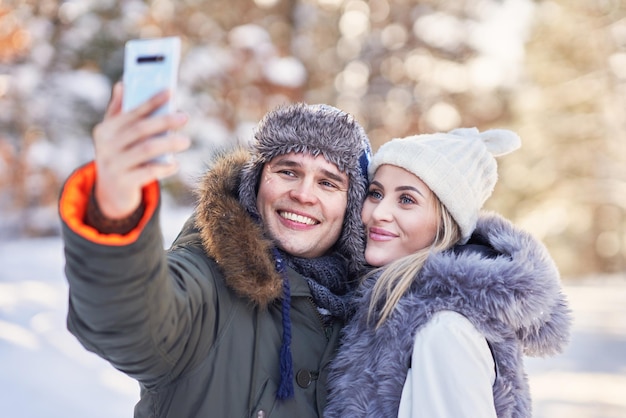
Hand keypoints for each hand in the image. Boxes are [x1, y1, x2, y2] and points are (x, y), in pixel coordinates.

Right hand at [92, 82, 190, 218]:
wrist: (110, 192)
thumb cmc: (119, 155)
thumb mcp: (114, 135)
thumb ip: (119, 111)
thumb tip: (123, 84)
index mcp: (106, 129)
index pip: (131, 112)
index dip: (151, 101)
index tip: (171, 92)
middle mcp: (106, 146)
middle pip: (140, 129)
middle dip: (164, 121)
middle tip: (184, 117)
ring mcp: (114, 165)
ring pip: (146, 150)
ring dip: (168, 144)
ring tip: (186, 141)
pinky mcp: (123, 183)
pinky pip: (148, 172)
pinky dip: (164, 167)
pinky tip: (175, 164)